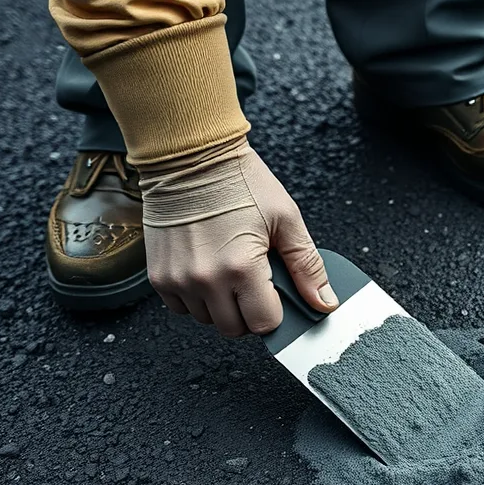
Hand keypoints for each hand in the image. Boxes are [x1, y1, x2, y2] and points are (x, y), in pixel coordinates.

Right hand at [138, 137, 338, 336]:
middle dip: (249, 310)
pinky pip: (182, 308)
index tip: (274, 290)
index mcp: (241, 268)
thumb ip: (307, 266)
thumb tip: (324, 302)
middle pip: (234, 329)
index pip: (264, 323)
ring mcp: (178, 279)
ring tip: (228, 267)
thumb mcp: (286, 220)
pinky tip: (207, 268)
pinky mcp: (158, 275)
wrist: (189, 156)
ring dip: (221, 304)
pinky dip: (196, 297)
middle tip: (253, 279)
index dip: (274, 309)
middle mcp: (205, 279)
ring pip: (208, 320)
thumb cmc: (239, 181)